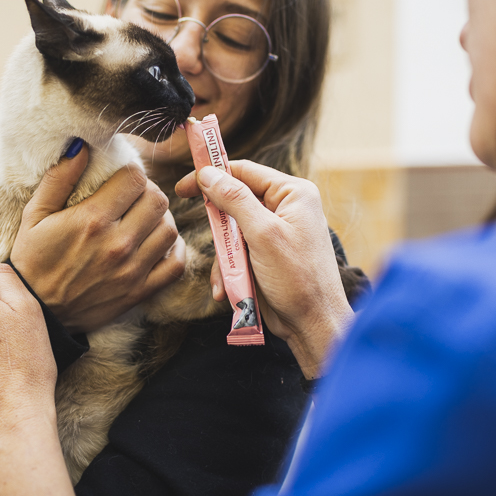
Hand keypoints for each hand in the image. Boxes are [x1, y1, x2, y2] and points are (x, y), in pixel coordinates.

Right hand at [10, 142, 186, 333]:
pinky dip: (174, 251)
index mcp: (92, 220)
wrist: (38, 310)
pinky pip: (176, 265)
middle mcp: (117, 244)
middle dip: (148, 193)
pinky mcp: (140, 292)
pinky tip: (156, 244)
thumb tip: (81, 145)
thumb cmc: (33, 259)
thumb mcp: (35, 215)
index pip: (135, 179)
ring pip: (170, 229)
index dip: (130, 174)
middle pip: (158, 201)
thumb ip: (59, 178)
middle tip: (134, 198)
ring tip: (143, 220)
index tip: (120, 181)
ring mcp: (132, 270)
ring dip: (160, 220)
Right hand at [175, 161, 352, 377]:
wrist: (312, 324)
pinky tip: (227, 289)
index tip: (183, 186)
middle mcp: (285, 208)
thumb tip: (207, 173)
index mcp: (292, 193)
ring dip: (224, 256)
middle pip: (235, 202)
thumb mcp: (262, 234)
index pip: (244, 171)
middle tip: (210, 242)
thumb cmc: (297, 278)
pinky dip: (229, 269)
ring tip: (226, 278)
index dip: (212, 175)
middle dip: (219, 228)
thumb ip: (234, 200)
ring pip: (231, 231)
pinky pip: (237, 252)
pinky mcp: (267, 255)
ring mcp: (276, 232)